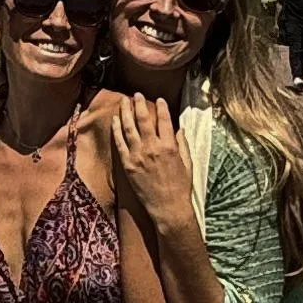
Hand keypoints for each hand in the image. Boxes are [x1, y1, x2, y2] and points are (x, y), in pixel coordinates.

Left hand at [108, 92, 191, 230]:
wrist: (168, 207)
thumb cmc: (180, 187)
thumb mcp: (187, 163)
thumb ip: (182, 144)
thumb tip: (179, 129)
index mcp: (170, 146)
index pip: (165, 120)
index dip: (162, 108)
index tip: (158, 100)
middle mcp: (153, 148)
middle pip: (144, 120)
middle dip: (139, 104)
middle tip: (136, 94)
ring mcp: (138, 156)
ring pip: (129, 128)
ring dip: (125, 112)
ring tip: (123, 102)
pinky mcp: (128, 165)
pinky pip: (120, 143)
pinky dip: (116, 130)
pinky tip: (115, 120)